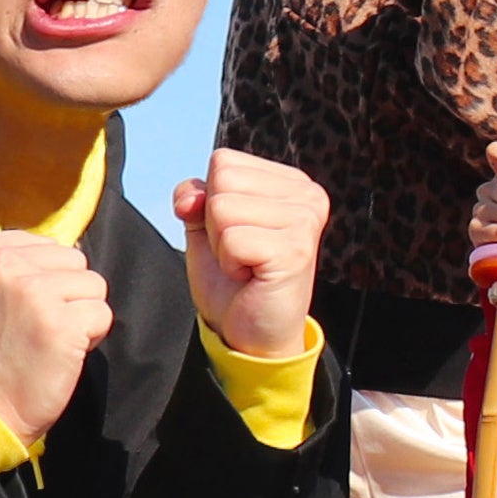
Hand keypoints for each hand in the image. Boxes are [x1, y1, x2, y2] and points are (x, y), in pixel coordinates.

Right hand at [0, 229, 113, 444]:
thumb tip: (23, 249)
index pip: (47, 244)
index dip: (45, 278)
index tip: (23, 309)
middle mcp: (3, 263)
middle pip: (74, 261)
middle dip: (67, 295)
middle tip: (39, 328)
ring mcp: (34, 291)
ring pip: (93, 286)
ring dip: (80, 316)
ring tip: (51, 341)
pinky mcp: (62, 322)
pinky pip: (102, 315)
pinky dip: (90, 338)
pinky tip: (63, 355)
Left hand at [173, 149, 325, 358]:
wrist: (254, 335)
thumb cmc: (235, 282)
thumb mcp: (206, 228)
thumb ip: (196, 198)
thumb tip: (190, 197)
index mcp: (290, 182)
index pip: (223, 162)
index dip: (211, 201)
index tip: (234, 233)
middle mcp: (306, 194)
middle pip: (223, 180)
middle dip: (215, 222)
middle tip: (241, 253)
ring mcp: (304, 221)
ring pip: (223, 208)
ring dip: (222, 245)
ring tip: (246, 265)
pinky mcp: (294, 250)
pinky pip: (232, 239)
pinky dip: (229, 263)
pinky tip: (250, 276)